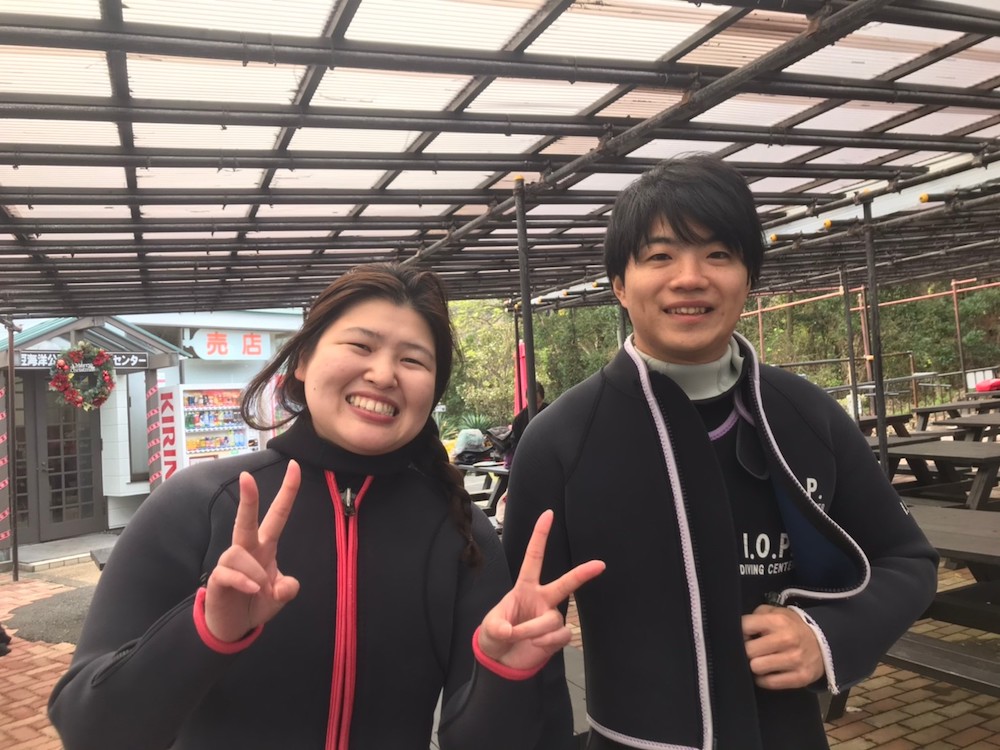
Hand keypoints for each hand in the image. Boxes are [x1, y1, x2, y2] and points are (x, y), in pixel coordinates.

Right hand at [204, 460, 301, 641]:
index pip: (278, 515)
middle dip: (248, 498)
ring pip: (240, 553)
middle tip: (246, 476)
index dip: (287, 491)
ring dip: (255, 573)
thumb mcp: (280, 596)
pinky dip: (244, 582)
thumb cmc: (257, 601)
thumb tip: (282, 587)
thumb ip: (287, 589)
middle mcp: (247, 549)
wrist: (233, 626)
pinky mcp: (217, 578)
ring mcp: (230, 563)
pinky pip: (229, 573)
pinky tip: (252, 590)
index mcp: (265, 546)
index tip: (295, 466)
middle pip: (246, 519)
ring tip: (260, 590)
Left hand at [478, 509, 604, 670]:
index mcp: (525, 588)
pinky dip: (547, 642)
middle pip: (565, 584)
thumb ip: (498, 627)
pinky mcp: (557, 635)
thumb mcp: (489, 627)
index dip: (540, 535)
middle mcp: (542, 599)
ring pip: (553, 619)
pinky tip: (537, 644)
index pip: (534, 557)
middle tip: (600, 565)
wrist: (502, 661)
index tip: (548, 514)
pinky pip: (560, 635)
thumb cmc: (495, 635)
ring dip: (535, 630)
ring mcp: (551, 617)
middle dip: (582, 574)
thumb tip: (511, 631)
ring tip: (522, 636)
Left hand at [742, 604, 823, 689]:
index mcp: (778, 621)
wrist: (823, 643)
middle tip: (752, 651)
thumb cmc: (792, 627)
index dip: (740, 632)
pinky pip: (769, 683)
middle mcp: (786, 639)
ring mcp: (794, 660)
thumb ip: (757, 616)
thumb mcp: (777, 612)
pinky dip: (764, 679)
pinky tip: (767, 673)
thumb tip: (740, 629)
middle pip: (748, 651)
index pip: (745, 626)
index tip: (744, 636)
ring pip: (757, 668)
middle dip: (747, 651)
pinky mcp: (800, 677)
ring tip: (760, 661)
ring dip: (755, 665)